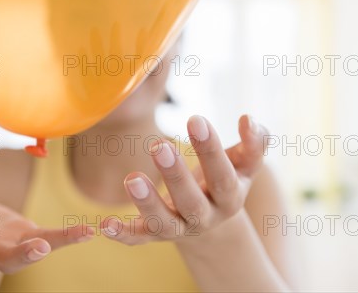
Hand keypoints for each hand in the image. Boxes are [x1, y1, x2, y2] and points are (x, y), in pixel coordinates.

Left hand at [100, 114, 265, 244]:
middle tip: (160, 145)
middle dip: (176, 176)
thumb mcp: (244, 163)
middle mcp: (205, 217)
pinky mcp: (154, 235)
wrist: (212, 219)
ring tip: (131, 178)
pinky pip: (138, 238)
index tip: (196, 119)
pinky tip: (104, 224)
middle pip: (192, 202)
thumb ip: (254, 142)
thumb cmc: (226, 177)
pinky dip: (122, 234)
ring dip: (147, 203)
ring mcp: (179, 228)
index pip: (224, 177)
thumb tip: (249, 119)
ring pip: (163, 223)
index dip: (211, 150)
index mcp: (230, 197)